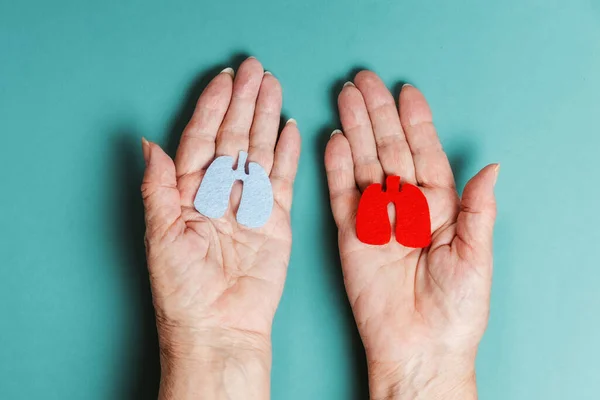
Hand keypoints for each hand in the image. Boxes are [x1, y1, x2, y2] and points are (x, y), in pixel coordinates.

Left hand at [141, 57, 300, 398]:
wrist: (219, 326)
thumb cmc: (183, 289)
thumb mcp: (161, 234)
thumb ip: (158, 186)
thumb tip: (147, 143)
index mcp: (188, 192)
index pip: (201, 139)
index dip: (213, 108)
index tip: (224, 79)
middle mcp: (219, 192)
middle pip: (233, 137)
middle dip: (244, 102)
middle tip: (256, 69)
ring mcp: (249, 203)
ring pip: (259, 150)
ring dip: (266, 118)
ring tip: (273, 87)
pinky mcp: (275, 218)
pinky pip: (282, 178)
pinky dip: (287, 153)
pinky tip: (289, 129)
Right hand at [325, 72, 497, 399]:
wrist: (420, 348)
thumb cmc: (455, 309)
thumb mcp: (476, 257)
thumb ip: (478, 210)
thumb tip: (493, 166)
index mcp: (440, 209)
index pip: (425, 154)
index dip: (416, 123)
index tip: (407, 92)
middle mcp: (406, 207)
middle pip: (391, 151)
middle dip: (378, 115)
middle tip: (365, 81)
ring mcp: (375, 219)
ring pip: (364, 165)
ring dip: (356, 131)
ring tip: (346, 98)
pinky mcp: (350, 236)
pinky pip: (341, 196)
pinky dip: (337, 169)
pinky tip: (336, 141)